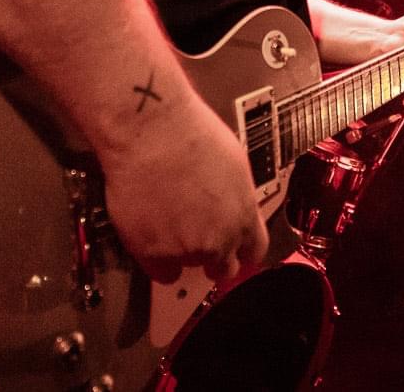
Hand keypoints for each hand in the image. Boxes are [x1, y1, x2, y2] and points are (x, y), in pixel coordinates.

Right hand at [100, 92, 268, 284]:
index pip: (253, 252)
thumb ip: (236, 197)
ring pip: (189, 266)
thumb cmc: (190, 132)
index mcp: (245, 215)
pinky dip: (157, 260)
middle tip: (194, 238)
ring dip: (181, 252)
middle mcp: (221, 239)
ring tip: (166, 221)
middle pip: (224, 268)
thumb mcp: (233, 163)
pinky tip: (150, 237)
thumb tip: (231, 208)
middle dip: (213, 257)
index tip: (231, 249)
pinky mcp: (155, 254)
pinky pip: (162, 273)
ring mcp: (188, 251)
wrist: (149, 130)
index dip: (240, 250)